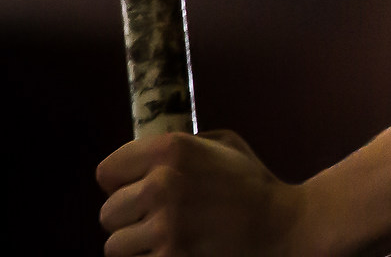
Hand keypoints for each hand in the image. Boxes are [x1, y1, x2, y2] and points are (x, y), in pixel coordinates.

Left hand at [98, 130, 306, 256]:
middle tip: (160, 219)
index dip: (121, 183)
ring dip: (138, 245)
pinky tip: (178, 251)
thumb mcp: (224, 144)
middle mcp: (162, 183)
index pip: (107, 172)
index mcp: (172, 149)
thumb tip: (144, 156)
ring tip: (169, 238)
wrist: (282, 224)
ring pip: (115, 246)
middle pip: (108, 212)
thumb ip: (183, 145)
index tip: (137, 190)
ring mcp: (165, 225)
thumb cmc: (252, 184)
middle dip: (130, 218)